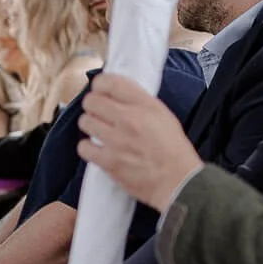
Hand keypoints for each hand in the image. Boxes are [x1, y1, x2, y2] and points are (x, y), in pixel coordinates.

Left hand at [79, 75, 200, 212]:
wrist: (179, 182)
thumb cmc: (174, 150)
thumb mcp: (164, 116)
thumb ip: (141, 103)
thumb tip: (118, 96)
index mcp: (145, 105)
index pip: (111, 82)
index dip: (100, 84)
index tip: (99, 89)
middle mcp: (129, 119)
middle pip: (92, 100)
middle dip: (92, 105)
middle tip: (97, 112)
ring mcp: (117, 140)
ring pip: (85, 122)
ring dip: (89, 125)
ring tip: (98, 130)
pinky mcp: (109, 161)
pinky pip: (84, 147)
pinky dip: (87, 147)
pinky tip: (96, 149)